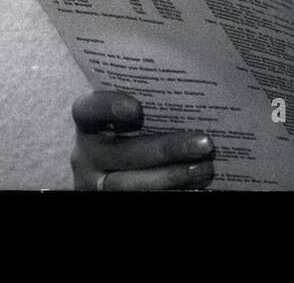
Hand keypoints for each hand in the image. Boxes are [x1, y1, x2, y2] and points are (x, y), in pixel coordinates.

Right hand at [70, 90, 215, 190]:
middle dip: (165, 149)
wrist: (119, 168)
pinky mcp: (114, 200)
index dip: (109, 107)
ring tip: (206, 168)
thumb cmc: (135, 130)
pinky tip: (197, 184)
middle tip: (204, 143)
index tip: (136, 109)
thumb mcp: (130, 116)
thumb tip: (194, 93)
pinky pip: (143, 198)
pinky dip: (172, 191)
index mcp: (88, 124)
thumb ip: (150, 106)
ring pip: (131, 185)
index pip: (89, 110)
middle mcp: (87, 155)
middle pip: (122, 153)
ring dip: (172, 177)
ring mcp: (97, 184)